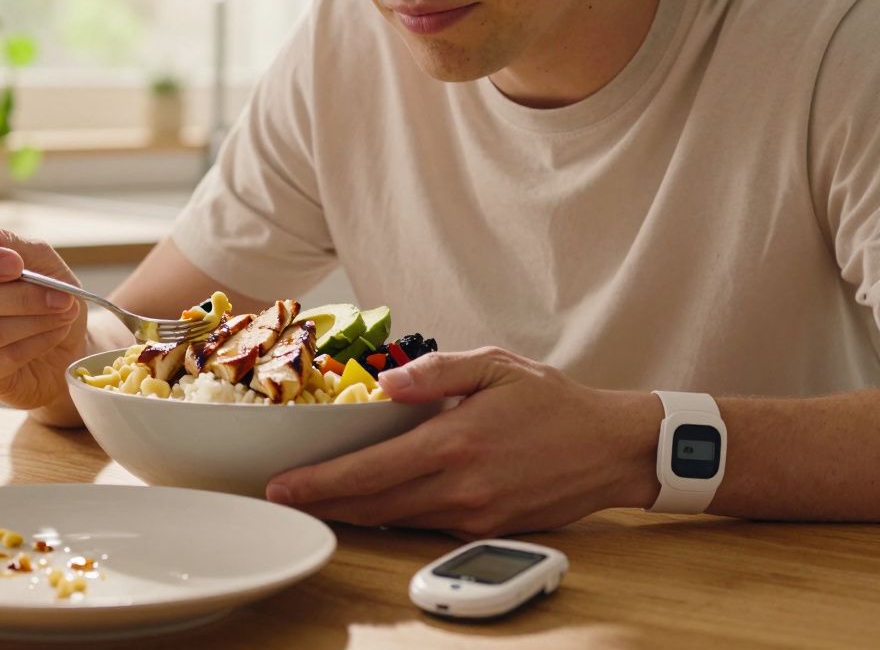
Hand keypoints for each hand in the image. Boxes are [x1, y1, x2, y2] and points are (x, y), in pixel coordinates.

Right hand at [0, 213, 87, 426]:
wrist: (67, 343)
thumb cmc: (45, 294)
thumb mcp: (38, 260)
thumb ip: (4, 241)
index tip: (16, 264)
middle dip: (21, 298)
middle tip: (62, 296)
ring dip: (35, 321)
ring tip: (64, 313)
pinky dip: (35, 344)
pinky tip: (54, 334)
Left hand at [265, 347, 660, 537]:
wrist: (612, 449)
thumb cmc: (553, 402)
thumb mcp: (495, 365)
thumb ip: (434, 373)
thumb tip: (384, 385)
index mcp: (454, 442)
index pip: (369, 470)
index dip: (319, 481)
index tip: (282, 485)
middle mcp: (460, 488)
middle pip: (371, 506)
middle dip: (322, 503)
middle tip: (284, 497)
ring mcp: (474, 516)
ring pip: (395, 520)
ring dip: (352, 513)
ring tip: (317, 499)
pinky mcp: (487, 530)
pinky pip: (425, 525)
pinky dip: (392, 515)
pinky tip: (372, 502)